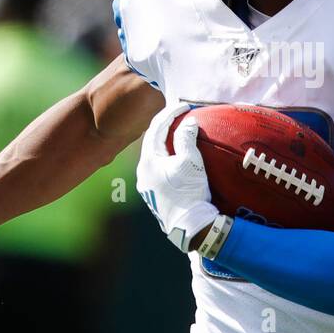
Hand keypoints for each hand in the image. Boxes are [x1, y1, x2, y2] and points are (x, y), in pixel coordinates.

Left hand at [136, 103, 218, 251]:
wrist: (189, 227)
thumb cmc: (190, 192)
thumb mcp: (190, 162)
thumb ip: (186, 138)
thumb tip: (188, 121)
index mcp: (148, 161)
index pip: (156, 128)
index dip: (170, 114)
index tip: (184, 106)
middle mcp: (142, 172)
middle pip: (152, 142)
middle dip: (165, 127)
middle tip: (180, 116)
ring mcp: (146, 185)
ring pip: (154, 156)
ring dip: (165, 143)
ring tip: (179, 134)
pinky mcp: (153, 195)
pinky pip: (158, 169)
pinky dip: (167, 158)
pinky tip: (177, 158)